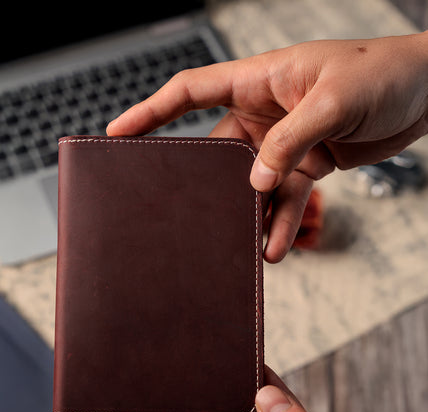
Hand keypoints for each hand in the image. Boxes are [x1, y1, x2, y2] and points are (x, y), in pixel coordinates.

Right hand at [108, 33, 427, 261]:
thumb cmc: (384, 72)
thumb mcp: (334, 100)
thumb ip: (290, 140)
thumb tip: (255, 182)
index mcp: (258, 81)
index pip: (190, 91)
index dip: (150, 112)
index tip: (119, 133)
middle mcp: (263, 112)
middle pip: (215, 151)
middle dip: (202, 185)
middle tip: (185, 213)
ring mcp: (281, 141)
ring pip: (249, 185)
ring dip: (247, 215)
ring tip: (241, 245)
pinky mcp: (303, 164)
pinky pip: (283, 199)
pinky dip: (278, 222)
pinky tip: (275, 247)